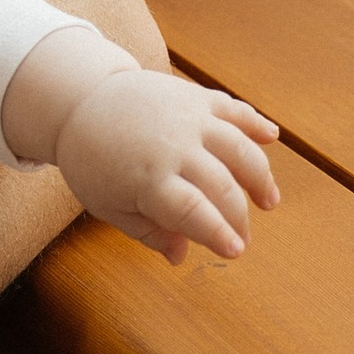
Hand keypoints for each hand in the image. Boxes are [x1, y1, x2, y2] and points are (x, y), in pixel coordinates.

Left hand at [53, 66, 280, 266]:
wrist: (80, 100)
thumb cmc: (93, 161)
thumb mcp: (109, 206)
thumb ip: (148, 232)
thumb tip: (181, 257)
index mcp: (148, 178)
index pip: (192, 211)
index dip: (218, 233)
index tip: (236, 250)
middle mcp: (174, 146)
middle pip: (221, 185)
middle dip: (238, 218)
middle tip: (244, 238)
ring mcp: (188, 118)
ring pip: (239, 147)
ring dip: (260, 176)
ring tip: (269, 201)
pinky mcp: (195, 97)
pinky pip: (233, 108)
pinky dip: (255, 122)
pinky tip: (272, 137)